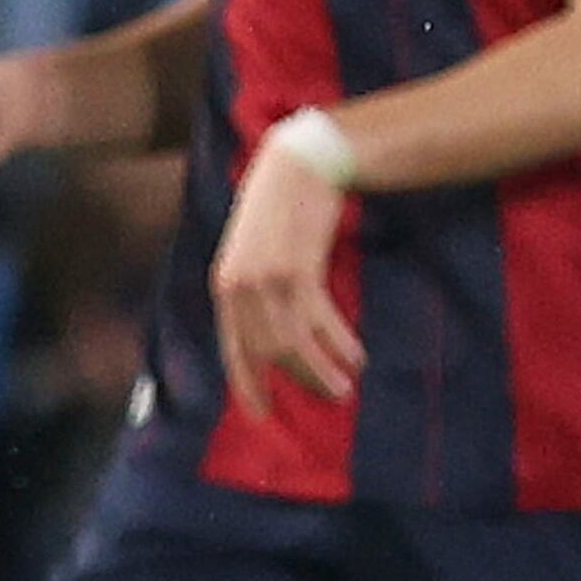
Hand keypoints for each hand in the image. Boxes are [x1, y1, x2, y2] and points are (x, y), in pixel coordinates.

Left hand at [208, 131, 366, 405]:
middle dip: (301, 380)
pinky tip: (356, 355)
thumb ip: (258, 289)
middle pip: (269, 351)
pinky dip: (338, 341)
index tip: (262, 414)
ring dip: (322, 369)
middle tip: (332, 398)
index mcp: (224, 285)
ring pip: (292, 341)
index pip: (232, 348)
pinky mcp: (295, 268)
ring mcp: (265, 278)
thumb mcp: (257, 252)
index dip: (247, 383)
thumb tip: (279, 335)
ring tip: (346, 387)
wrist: (298, 166)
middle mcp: (238, 286)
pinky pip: (318, 319)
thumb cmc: (282, 209)